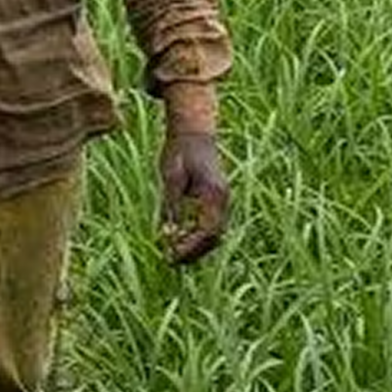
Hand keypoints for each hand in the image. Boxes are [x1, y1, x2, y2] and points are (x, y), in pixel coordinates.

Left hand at [156, 122, 231, 266]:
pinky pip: (211, 225)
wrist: (193, 131)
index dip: (190, 248)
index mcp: (214, 194)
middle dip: (193, 252)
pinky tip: (178, 238)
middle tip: (170, 260)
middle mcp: (223, 199)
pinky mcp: (216, 199)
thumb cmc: (180, 151)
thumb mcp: (171, 177)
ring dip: (196, 246)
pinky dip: (197, 235)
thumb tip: (168, 234)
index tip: (171, 256)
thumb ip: (171, 206)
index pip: (207, 232)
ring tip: (172, 252)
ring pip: (215, 234)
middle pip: (214, 238)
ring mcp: (222, 200)